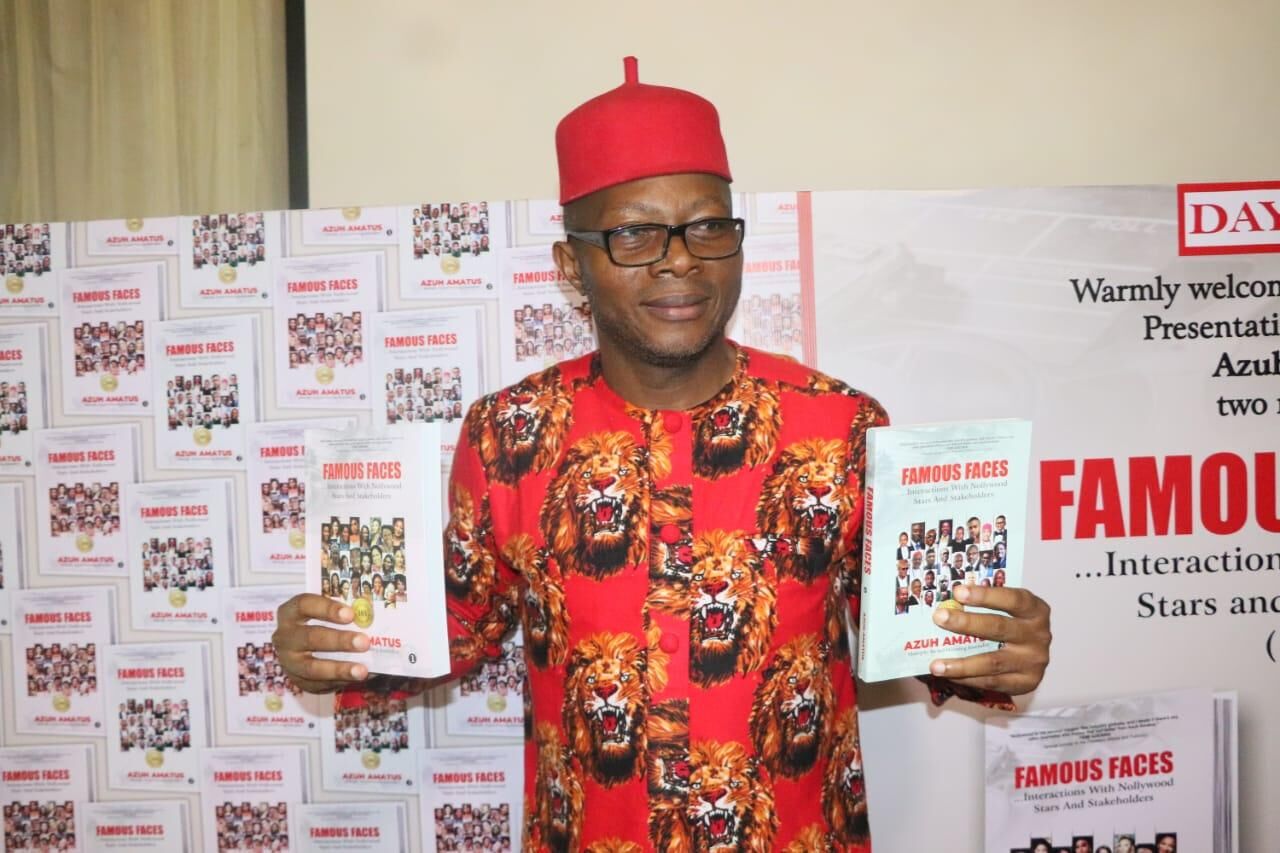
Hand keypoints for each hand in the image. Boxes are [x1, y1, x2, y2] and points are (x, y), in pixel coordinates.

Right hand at [272, 593, 370, 692]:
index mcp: (290, 613)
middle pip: (310, 638)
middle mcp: (284, 637)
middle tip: (364, 642)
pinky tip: (357, 679)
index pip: (304, 605)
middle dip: (339, 641)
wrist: (302, 647)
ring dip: (339, 669)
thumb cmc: (322, 622)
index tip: (351, 614)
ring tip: (362, 671)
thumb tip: (371, 618)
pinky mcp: (296, 681)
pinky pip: (317, 685)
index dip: (327, 609)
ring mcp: (288, 661)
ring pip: (312, 668)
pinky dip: (339, 682)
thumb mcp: (328, 612)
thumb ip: (344, 613)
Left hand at [928, 584, 1050, 694]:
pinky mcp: (1027, 683)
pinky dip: (967, 679)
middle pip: (999, 628)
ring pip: (993, 662)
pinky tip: (948, 676)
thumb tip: (946, 601)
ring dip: (961, 663)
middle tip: (939, 618)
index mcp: (1036, 610)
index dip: (985, 595)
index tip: (958, 592)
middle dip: (966, 623)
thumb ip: (985, 605)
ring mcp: (1033, 661)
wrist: (1032, 657)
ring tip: (935, 665)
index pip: (1013, 600)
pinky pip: (992, 682)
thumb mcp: (1007, 610)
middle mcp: (1038, 635)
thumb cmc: (1011, 625)